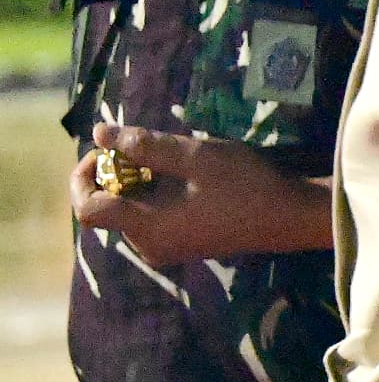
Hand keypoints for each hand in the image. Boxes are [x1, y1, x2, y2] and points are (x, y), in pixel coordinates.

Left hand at [70, 125, 330, 267]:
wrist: (292, 217)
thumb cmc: (247, 186)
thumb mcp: (196, 157)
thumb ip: (144, 146)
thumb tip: (98, 132)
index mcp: (148, 227)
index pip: (87, 209)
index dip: (83, 177)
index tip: (104, 150)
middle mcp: (149, 245)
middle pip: (107, 208)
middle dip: (115, 174)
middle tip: (144, 147)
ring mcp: (165, 248)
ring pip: (128, 212)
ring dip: (137, 183)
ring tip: (171, 161)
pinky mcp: (181, 245)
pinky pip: (149, 219)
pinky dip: (153, 196)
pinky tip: (183, 179)